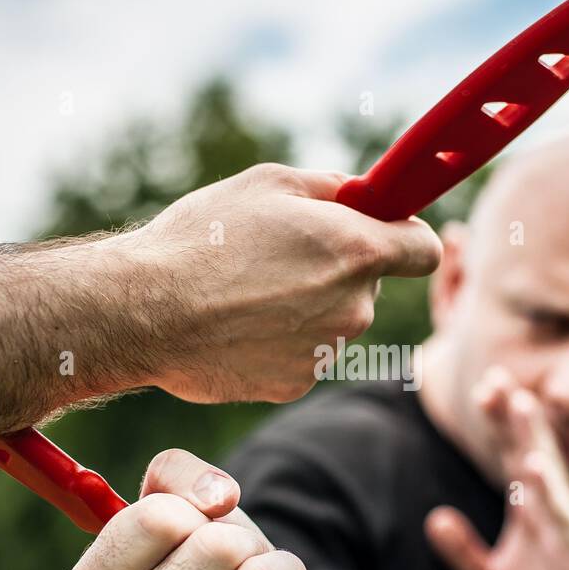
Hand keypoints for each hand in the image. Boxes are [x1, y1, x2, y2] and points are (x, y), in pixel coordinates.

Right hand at [108, 163, 441, 403]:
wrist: (143, 311)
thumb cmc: (203, 238)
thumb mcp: (270, 184)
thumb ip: (335, 189)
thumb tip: (366, 196)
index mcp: (357, 251)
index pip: (425, 251)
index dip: (405, 237)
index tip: (382, 232)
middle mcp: (354, 308)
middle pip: (369, 285)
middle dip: (339, 269)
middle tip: (280, 255)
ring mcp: (327, 352)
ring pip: (334, 321)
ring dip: (306, 306)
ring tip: (246, 291)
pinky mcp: (295, 384)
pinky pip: (303, 354)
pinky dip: (280, 341)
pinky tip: (236, 325)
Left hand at [425, 367, 568, 569]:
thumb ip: (461, 550)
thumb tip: (433, 519)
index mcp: (531, 511)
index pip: (512, 457)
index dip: (499, 424)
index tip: (483, 387)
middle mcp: (551, 511)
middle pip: (531, 453)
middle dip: (515, 416)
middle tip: (496, 378)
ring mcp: (566, 531)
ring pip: (549, 478)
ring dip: (534, 441)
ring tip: (520, 405)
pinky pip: (562, 521)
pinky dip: (550, 495)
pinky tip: (536, 471)